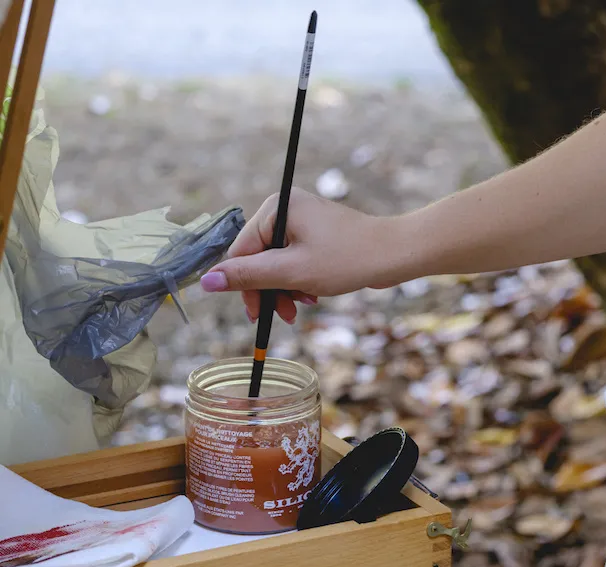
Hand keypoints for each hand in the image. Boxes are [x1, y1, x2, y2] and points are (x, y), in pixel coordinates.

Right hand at [201, 188, 397, 323]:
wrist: (395, 254)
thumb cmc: (347, 258)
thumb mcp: (292, 272)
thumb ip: (248, 276)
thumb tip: (206, 281)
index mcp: (276, 207)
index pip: (241, 251)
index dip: (244, 285)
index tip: (257, 314)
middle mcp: (286, 208)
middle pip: (258, 257)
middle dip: (269, 289)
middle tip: (282, 315)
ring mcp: (302, 221)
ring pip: (276, 262)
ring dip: (284, 289)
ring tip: (301, 308)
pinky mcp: (315, 234)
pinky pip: (294, 260)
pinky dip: (299, 281)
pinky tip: (312, 296)